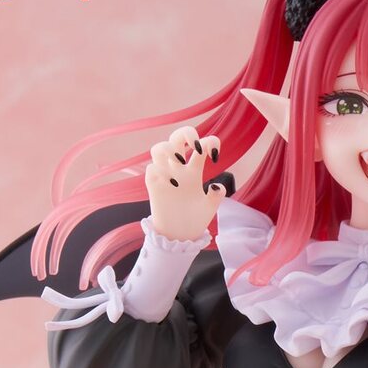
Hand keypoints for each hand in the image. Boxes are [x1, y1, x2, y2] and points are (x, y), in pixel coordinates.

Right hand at [144, 124, 228, 241]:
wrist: (180, 236)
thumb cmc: (195, 219)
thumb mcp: (209, 208)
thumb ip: (216, 197)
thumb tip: (216, 187)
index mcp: (194, 171)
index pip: (201, 145)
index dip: (210, 142)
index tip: (215, 156)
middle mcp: (178, 169)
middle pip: (177, 137)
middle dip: (186, 132)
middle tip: (195, 145)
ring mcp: (165, 175)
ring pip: (159, 148)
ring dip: (169, 148)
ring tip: (180, 161)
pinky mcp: (154, 186)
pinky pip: (151, 169)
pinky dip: (161, 171)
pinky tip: (173, 184)